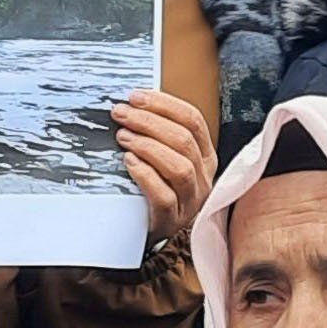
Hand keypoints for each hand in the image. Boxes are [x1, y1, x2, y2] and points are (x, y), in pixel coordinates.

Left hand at [113, 90, 216, 245]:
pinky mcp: (173, 219)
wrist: (148, 230)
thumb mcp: (163, 158)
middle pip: (183, 140)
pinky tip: (128, 162)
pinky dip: (145, 174)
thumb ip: (157, 134)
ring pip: (179, 167)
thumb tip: (131, 103)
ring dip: (147, 145)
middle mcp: (204, 176)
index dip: (164, 104)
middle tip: (120, 113)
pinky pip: (164, 196)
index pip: (193, 120)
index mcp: (205, 155)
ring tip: (123, 136)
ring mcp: (191, 200)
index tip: (135, 96)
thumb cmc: (154, 187)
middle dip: (148, 121)